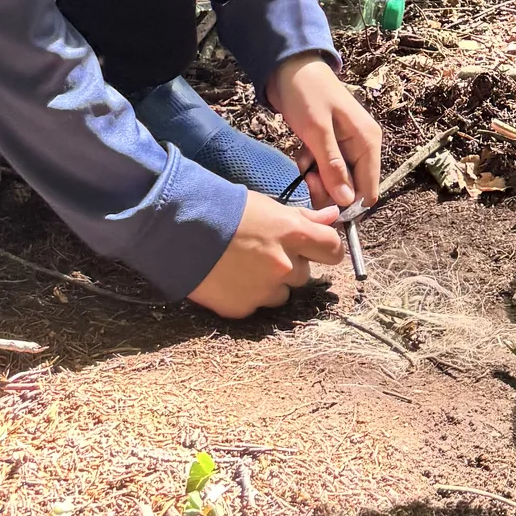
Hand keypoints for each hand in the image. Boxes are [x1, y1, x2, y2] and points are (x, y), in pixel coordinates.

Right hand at [186, 190, 344, 315]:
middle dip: (291, 264)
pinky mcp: (243, 308)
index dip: (326, 249)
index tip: (317, 247)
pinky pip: (257, 305)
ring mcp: (264, 291)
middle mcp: (284, 266)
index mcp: (293, 235)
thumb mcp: (269, 206)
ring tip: (244, 266)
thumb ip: (304, 217)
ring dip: (272, 283)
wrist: (181, 229)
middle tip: (265, 252)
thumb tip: (334, 216)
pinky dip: (248, 295)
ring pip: (282, 293)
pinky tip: (229, 278)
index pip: (333, 250)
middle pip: (305, 274)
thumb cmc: (226, 209)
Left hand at [266, 52, 380, 210]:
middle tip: (307, 175)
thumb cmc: (307, 94)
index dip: (348, 203)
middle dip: (327, 188)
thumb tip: (348, 202)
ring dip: (316, 177)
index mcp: (368, 142)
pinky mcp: (330, 146)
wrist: (288, 68)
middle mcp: (362, 147)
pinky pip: (324, 169)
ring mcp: (345, 147)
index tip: (323, 200)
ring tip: (302, 160)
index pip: (369, 190)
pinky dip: (310, 166)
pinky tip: (301, 151)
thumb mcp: (318, 131)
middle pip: (350, 189)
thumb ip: (333, 167)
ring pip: (335, 181)